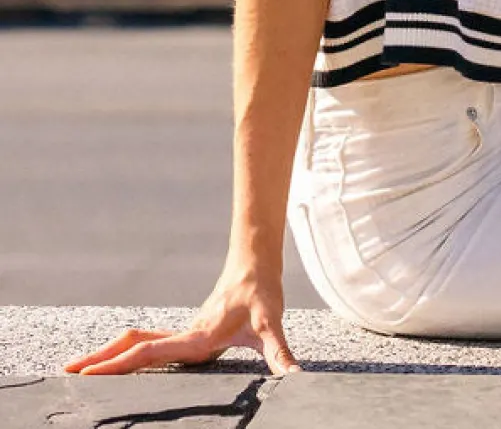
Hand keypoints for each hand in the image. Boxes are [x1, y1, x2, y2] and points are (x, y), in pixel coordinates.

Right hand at [66, 263, 295, 376]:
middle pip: (133, 346)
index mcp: (195, 338)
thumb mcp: (272, 324)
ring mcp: (183, 333)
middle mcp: (184, 335)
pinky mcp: (188, 333)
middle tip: (68, 372)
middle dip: (101, 360)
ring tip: (82, 369)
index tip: (89, 374)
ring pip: (138, 342)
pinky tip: (121, 363)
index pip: (149, 352)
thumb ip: (280, 353)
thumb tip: (293, 378)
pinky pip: (150, 343)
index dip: (119, 365)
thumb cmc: (263, 291)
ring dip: (110, 355)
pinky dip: (127, 352)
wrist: (256, 260)